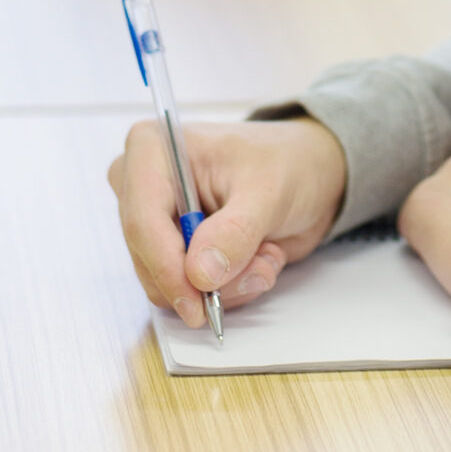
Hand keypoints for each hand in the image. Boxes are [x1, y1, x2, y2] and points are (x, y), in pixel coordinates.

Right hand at [107, 117, 347, 328]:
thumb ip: (235, 232)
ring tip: (266, 253)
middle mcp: (142, 185)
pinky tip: (257, 258)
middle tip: (261, 265)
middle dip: (208, 278)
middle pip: (149, 259)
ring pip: (168, 283)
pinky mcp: (172, 249)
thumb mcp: (270, 191)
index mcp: (153, 149)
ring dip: (227, 284)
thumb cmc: (287, 162)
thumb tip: (199, 273)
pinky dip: (229, 287)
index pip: (142, 221)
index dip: (166, 268)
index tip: (197, 302)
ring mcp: (156, 220)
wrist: (308, 173)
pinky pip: (187, 291)